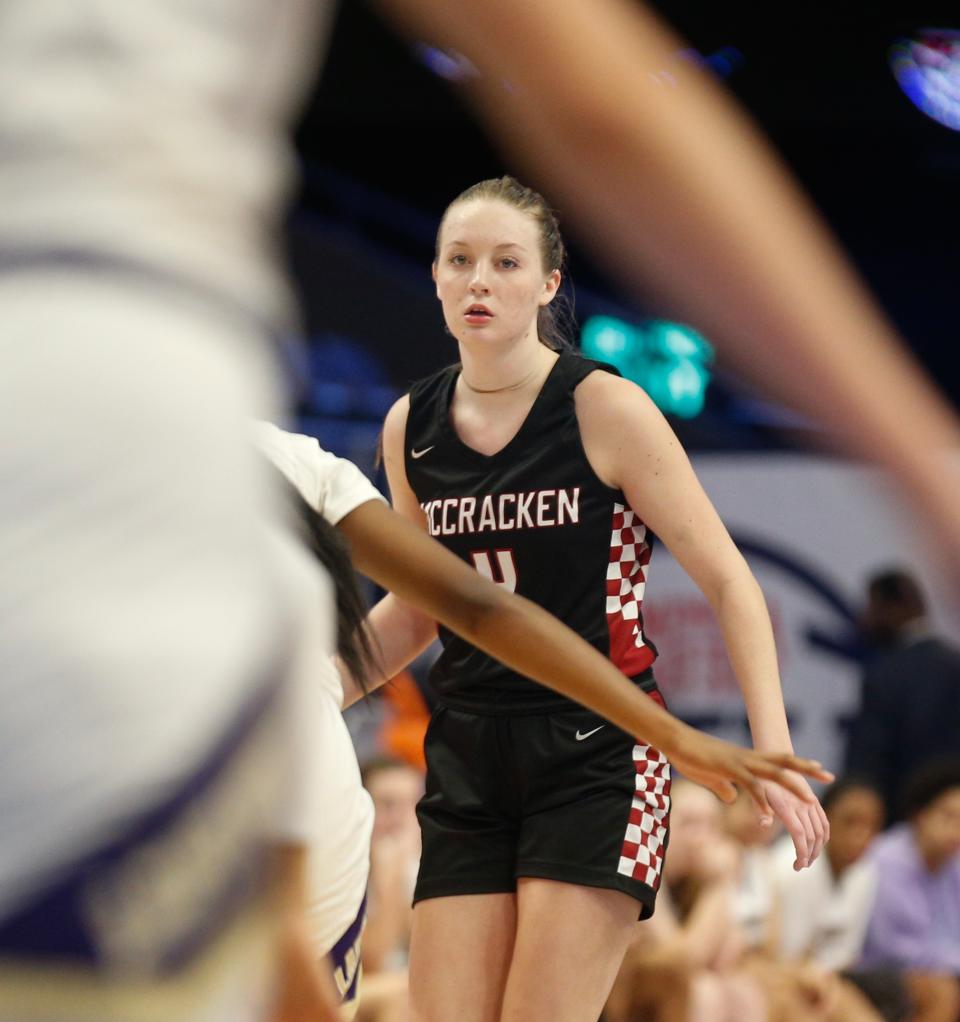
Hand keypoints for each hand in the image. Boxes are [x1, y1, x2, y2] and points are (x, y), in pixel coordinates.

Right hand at [664, 725, 832, 816]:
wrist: (675, 741)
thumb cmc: (691, 757)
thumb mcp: (712, 777)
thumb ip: (725, 787)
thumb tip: (733, 799)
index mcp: (747, 759)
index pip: (779, 760)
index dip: (800, 765)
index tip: (820, 769)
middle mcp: (748, 758)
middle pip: (784, 761)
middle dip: (807, 769)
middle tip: (829, 775)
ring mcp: (740, 762)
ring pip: (773, 772)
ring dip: (793, 786)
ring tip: (810, 800)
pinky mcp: (728, 768)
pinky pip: (750, 785)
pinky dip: (761, 801)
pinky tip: (768, 817)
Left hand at [761, 773, 828, 869]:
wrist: (774, 758)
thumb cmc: (759, 779)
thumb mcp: (754, 792)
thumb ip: (760, 810)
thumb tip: (765, 825)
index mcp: (786, 804)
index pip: (799, 834)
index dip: (801, 852)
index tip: (798, 866)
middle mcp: (801, 804)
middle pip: (811, 836)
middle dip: (808, 855)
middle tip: (800, 866)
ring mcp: (809, 802)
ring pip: (821, 831)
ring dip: (817, 849)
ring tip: (808, 860)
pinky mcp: (814, 800)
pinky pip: (824, 821)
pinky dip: (824, 836)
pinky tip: (819, 845)